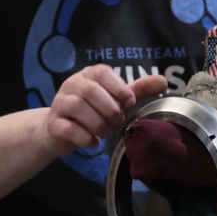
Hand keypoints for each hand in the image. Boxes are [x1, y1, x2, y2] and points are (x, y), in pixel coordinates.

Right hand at [42, 66, 167, 155]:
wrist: (59, 130)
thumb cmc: (92, 111)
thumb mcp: (115, 99)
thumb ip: (138, 90)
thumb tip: (163, 81)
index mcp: (88, 74)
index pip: (103, 73)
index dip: (119, 89)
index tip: (128, 105)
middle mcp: (71, 84)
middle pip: (90, 91)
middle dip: (109, 110)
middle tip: (116, 122)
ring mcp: (59, 103)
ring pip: (77, 108)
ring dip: (98, 124)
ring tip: (105, 132)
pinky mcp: (53, 124)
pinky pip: (68, 128)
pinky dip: (85, 137)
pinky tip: (94, 142)